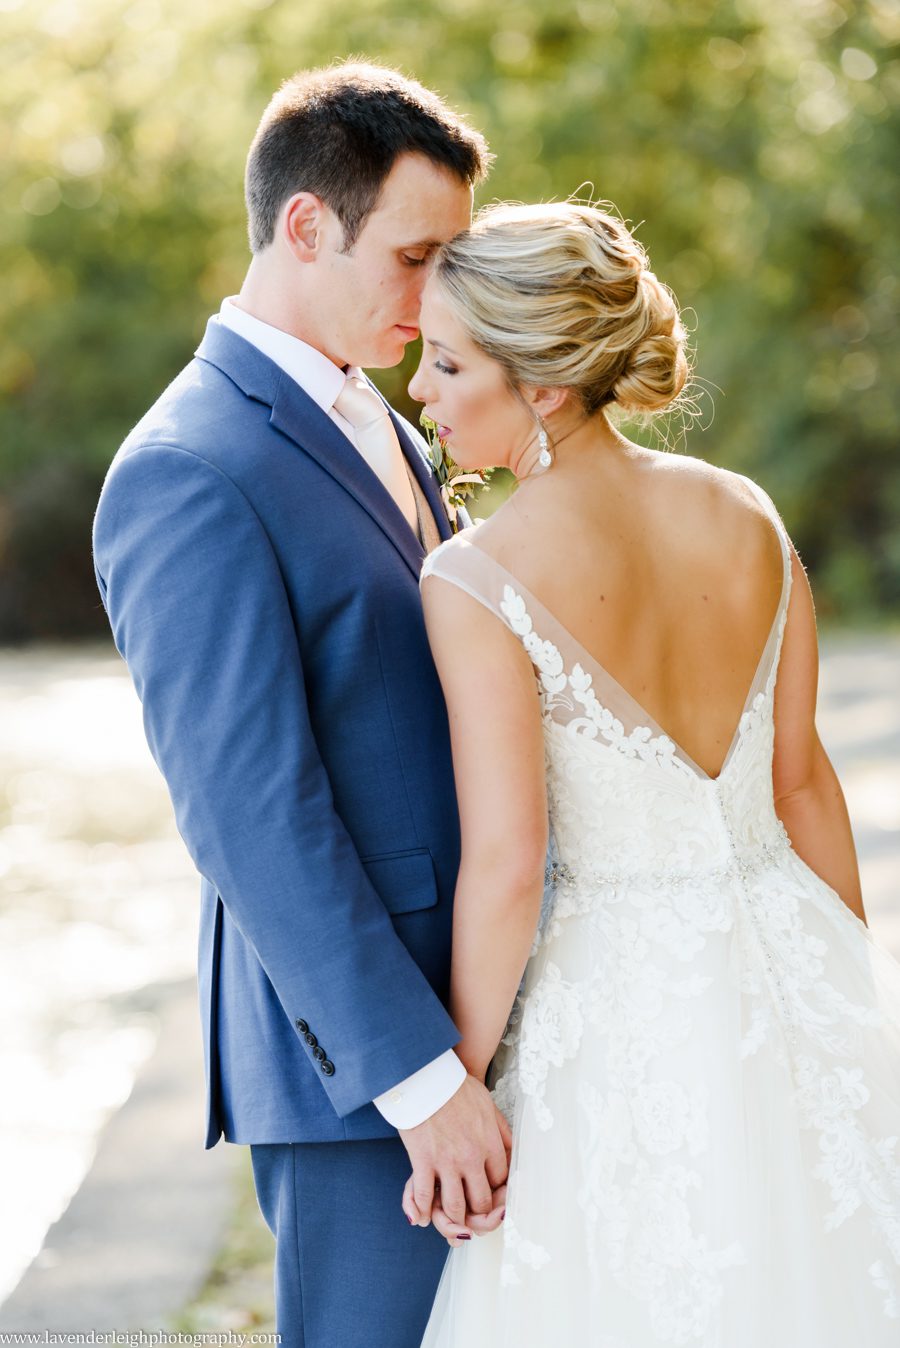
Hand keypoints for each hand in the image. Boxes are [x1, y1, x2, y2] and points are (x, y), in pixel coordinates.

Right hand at [397, 1075, 511, 1231]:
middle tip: (472, 1217)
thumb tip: (510, 1149)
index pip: (501, 1181)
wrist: (427, 1075)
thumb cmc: (456, 1087)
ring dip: (453, 1220)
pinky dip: (422, 1212)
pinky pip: (425, 1197)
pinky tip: (421, 1218)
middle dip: (478, 1213)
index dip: (497, 1193)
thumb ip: (500, 1130)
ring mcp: (447, 1161)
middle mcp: (472, 1156)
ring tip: (450, 1223)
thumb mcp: (488, 1105)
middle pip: (481, 1200)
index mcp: (490, 1142)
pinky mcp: (423, 1160)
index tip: (490, 1196)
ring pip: (455, 1207)